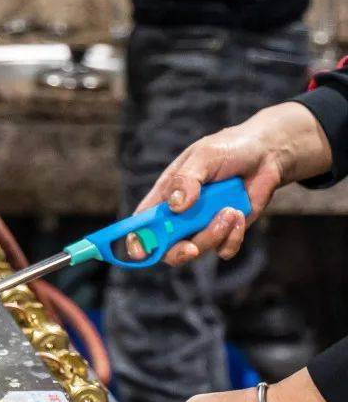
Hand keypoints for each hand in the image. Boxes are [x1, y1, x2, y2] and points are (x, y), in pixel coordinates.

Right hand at [131, 102, 331, 265]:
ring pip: (198, 249)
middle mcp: (179, 216)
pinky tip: (239, 214)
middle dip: (178, 252)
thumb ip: (187, 179)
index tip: (141, 250)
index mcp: (165, 196)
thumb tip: (176, 206)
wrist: (266, 155)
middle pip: (166, 247)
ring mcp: (202, 226)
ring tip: (231, 210)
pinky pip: (224, 249)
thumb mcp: (204, 156)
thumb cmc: (228, 149)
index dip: (136, 239)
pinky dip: (233, 237)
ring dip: (214, 234)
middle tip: (192, 248)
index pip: (141, 223)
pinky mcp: (226, 233)